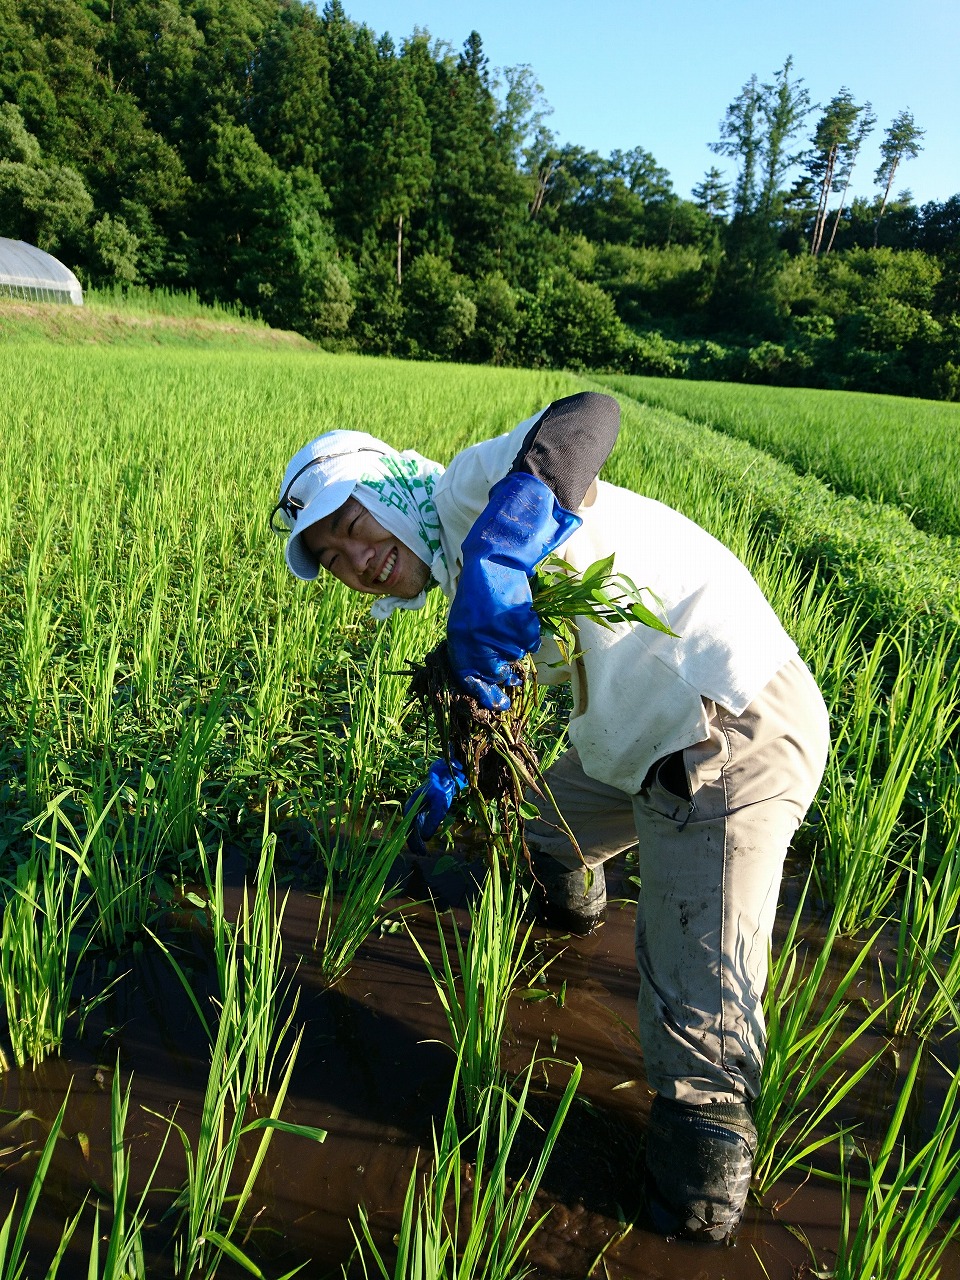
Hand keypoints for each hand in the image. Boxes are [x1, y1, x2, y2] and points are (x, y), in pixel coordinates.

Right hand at [403, 758, 467, 855]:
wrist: (446, 775)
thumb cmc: (442, 789)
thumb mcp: (440, 806)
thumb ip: (433, 821)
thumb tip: (424, 838)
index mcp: (412, 806)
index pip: (409, 828)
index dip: (413, 841)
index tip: (419, 851)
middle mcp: (412, 807)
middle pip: (410, 828)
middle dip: (415, 842)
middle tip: (421, 855)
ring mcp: (417, 807)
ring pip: (414, 826)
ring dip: (417, 839)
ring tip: (422, 851)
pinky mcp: (423, 807)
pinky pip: (419, 823)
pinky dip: (421, 832)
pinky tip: (424, 840)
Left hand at [446, 473, 580, 710]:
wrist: (495, 560)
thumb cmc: (480, 590)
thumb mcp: (466, 620)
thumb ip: (472, 647)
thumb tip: (486, 678)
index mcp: (459, 638)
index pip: (469, 676)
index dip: (483, 693)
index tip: (496, 704)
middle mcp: (475, 638)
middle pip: (497, 669)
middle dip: (506, 669)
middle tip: (511, 661)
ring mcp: (497, 630)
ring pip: (517, 654)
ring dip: (518, 642)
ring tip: (510, 620)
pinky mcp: (517, 621)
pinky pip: (530, 639)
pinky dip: (529, 629)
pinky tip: (519, 613)